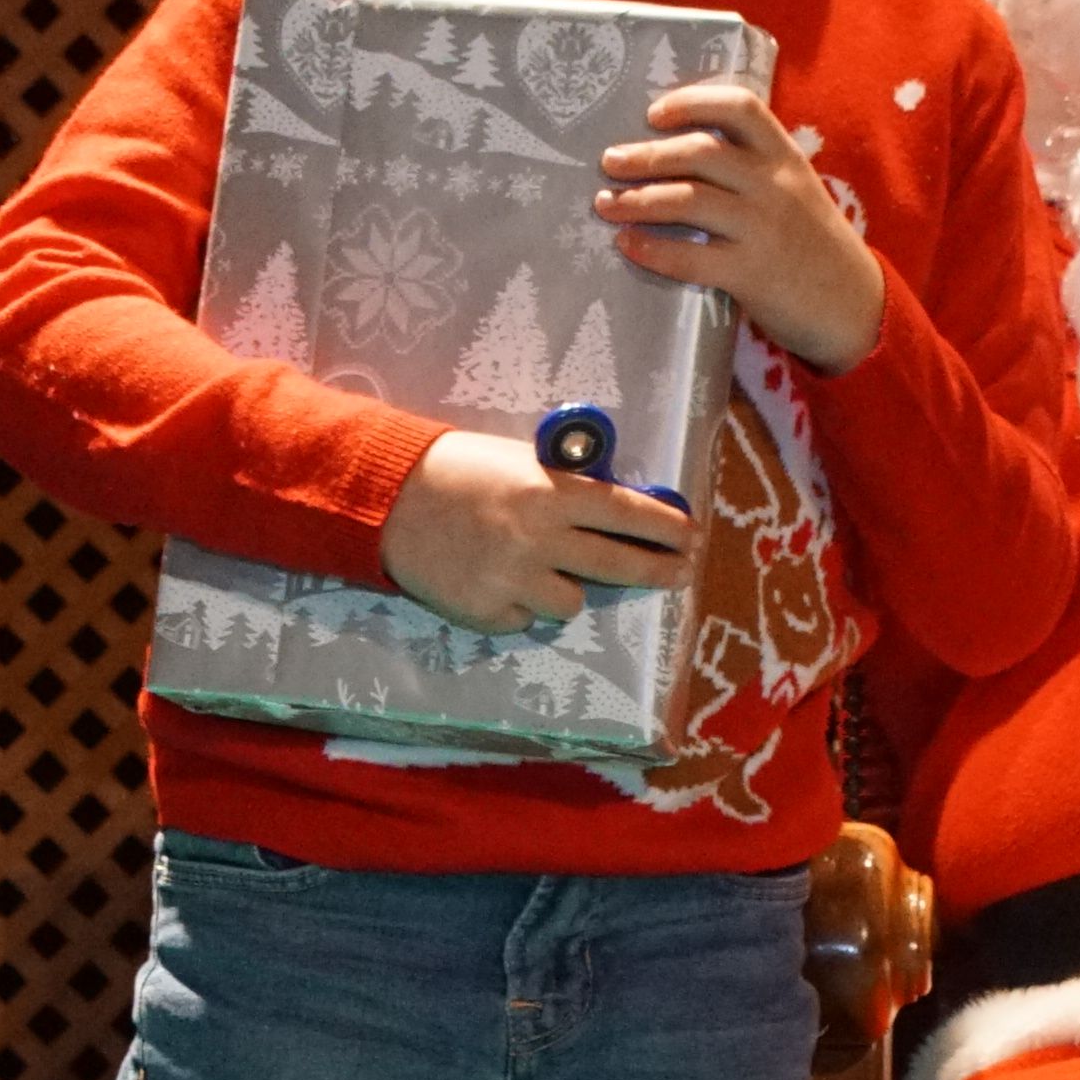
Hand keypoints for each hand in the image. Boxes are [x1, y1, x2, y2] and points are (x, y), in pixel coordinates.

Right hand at [379, 424, 694, 631]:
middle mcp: (538, 539)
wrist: (387, 501)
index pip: (624, 511)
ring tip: (532, 566)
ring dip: (564, 588)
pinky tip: (492, 578)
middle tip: (679, 574)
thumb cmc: (457, 470)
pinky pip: (525, 618)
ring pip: (572, 603)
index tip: (692, 536)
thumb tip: (615, 507)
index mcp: (549, 493)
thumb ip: (563, 485)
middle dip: (656, 571)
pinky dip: (518, 604)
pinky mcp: (487, 613)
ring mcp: (514, 581)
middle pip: (616, 565)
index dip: (664, 527)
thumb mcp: (516, 461)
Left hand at [596, 75, 883, 369]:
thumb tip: (676, 157)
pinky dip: (652, 249)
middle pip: (700, 153)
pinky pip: (690, 257)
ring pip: (688, 200)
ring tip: (606, 202)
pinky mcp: (751, 274)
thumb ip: (752, 170)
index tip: (654, 113)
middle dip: (646, 155)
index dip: (693, 102)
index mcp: (785, 157)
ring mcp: (763, 229)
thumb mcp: (795, 191)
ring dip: (638, 199)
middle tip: (609, 161)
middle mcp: (774, 185)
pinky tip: (627, 244)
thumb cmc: (813, 245)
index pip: (740, 107)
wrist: (854, 306)